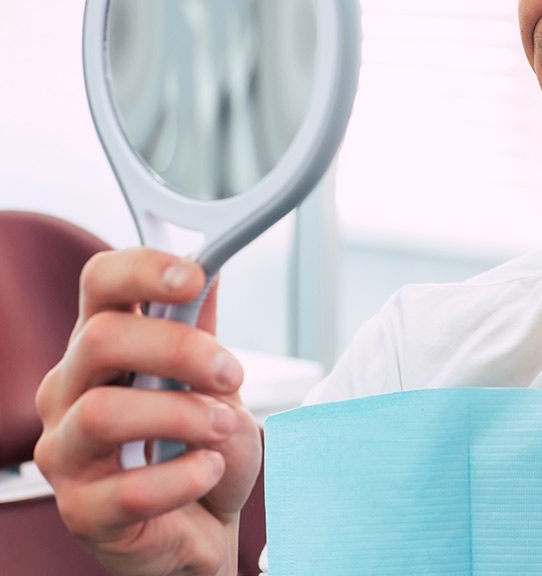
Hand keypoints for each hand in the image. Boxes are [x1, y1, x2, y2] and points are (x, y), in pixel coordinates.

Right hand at [34, 248, 261, 575]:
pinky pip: (128, 490)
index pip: (100, 283)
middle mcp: (70, 390)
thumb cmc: (200, 445)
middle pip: (101, 339)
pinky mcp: (81, 511)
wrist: (205, 522)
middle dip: (178, 349)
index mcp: (103, 344)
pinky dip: (184, 477)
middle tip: (228, 372)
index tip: (194, 276)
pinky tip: (206, 472)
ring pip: (104, 414)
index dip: (143, 269)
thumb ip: (202, 327)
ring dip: (181, 416)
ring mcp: (66, 451)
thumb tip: (209, 265)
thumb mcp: (212, 378)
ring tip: (220, 429)